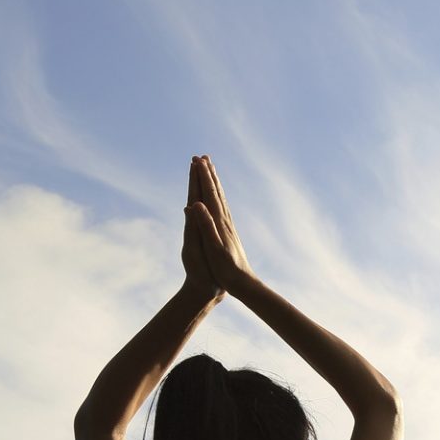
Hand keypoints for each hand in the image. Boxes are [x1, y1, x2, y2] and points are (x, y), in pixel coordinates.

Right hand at [186, 154, 254, 292]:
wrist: (243, 282)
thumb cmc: (226, 268)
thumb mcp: (213, 247)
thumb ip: (205, 225)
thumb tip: (197, 204)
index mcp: (219, 222)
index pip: (209, 194)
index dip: (202, 177)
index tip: (196, 160)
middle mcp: (225, 220)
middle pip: (216, 192)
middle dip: (208, 174)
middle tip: (202, 157)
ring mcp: (228, 225)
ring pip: (220, 198)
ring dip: (214, 182)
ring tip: (210, 169)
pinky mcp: (229, 232)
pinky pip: (222, 208)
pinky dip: (218, 197)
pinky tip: (218, 196)